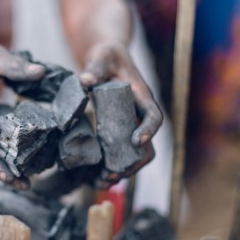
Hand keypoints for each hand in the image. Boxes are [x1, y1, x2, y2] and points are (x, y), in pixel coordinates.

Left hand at [79, 42, 162, 187]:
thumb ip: (95, 67)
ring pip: (134, 156)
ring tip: (101, 182)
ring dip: (121, 172)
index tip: (137, 140)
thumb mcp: (102, 57)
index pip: (153, 116)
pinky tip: (95, 180)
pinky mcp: (118, 133)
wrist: (106, 61)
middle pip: (147, 145)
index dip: (149, 129)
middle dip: (132, 162)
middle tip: (112, 173)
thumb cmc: (107, 57)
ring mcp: (130, 126)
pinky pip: (119, 155)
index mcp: (141, 97)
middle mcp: (139, 116)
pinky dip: (110, 169)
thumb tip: (86, 81)